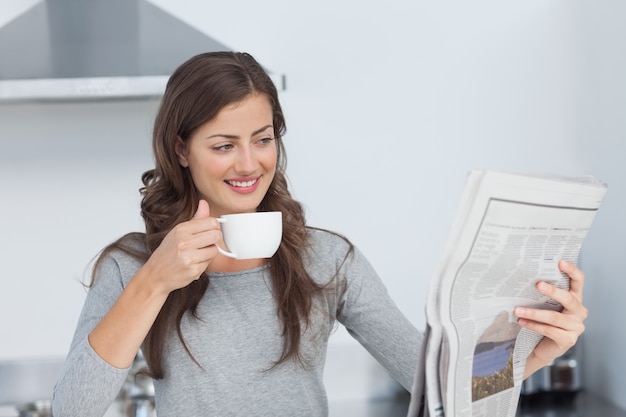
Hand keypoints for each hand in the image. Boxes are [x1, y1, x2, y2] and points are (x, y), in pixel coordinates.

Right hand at [143, 200, 221, 293]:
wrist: (155, 275)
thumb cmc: (167, 253)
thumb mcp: (178, 232)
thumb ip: (195, 219)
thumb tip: (204, 203)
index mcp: (181, 229)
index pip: (211, 221)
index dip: (214, 227)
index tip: (209, 231)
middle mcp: (184, 242)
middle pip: (216, 235)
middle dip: (214, 240)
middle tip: (206, 243)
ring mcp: (188, 257)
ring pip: (215, 250)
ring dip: (209, 253)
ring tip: (198, 254)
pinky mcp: (193, 270)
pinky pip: (209, 263)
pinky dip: (204, 264)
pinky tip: (193, 263)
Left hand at [516, 260, 587, 378]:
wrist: (543, 347)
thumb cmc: (544, 321)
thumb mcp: (545, 305)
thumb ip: (543, 293)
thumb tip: (525, 277)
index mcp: (575, 299)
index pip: (579, 281)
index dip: (572, 271)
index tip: (560, 262)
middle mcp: (579, 312)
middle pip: (568, 299)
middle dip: (553, 291)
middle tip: (538, 284)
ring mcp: (576, 327)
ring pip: (554, 317)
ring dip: (534, 313)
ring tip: (517, 310)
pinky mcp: (568, 340)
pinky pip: (549, 330)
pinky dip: (533, 325)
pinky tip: (521, 322)